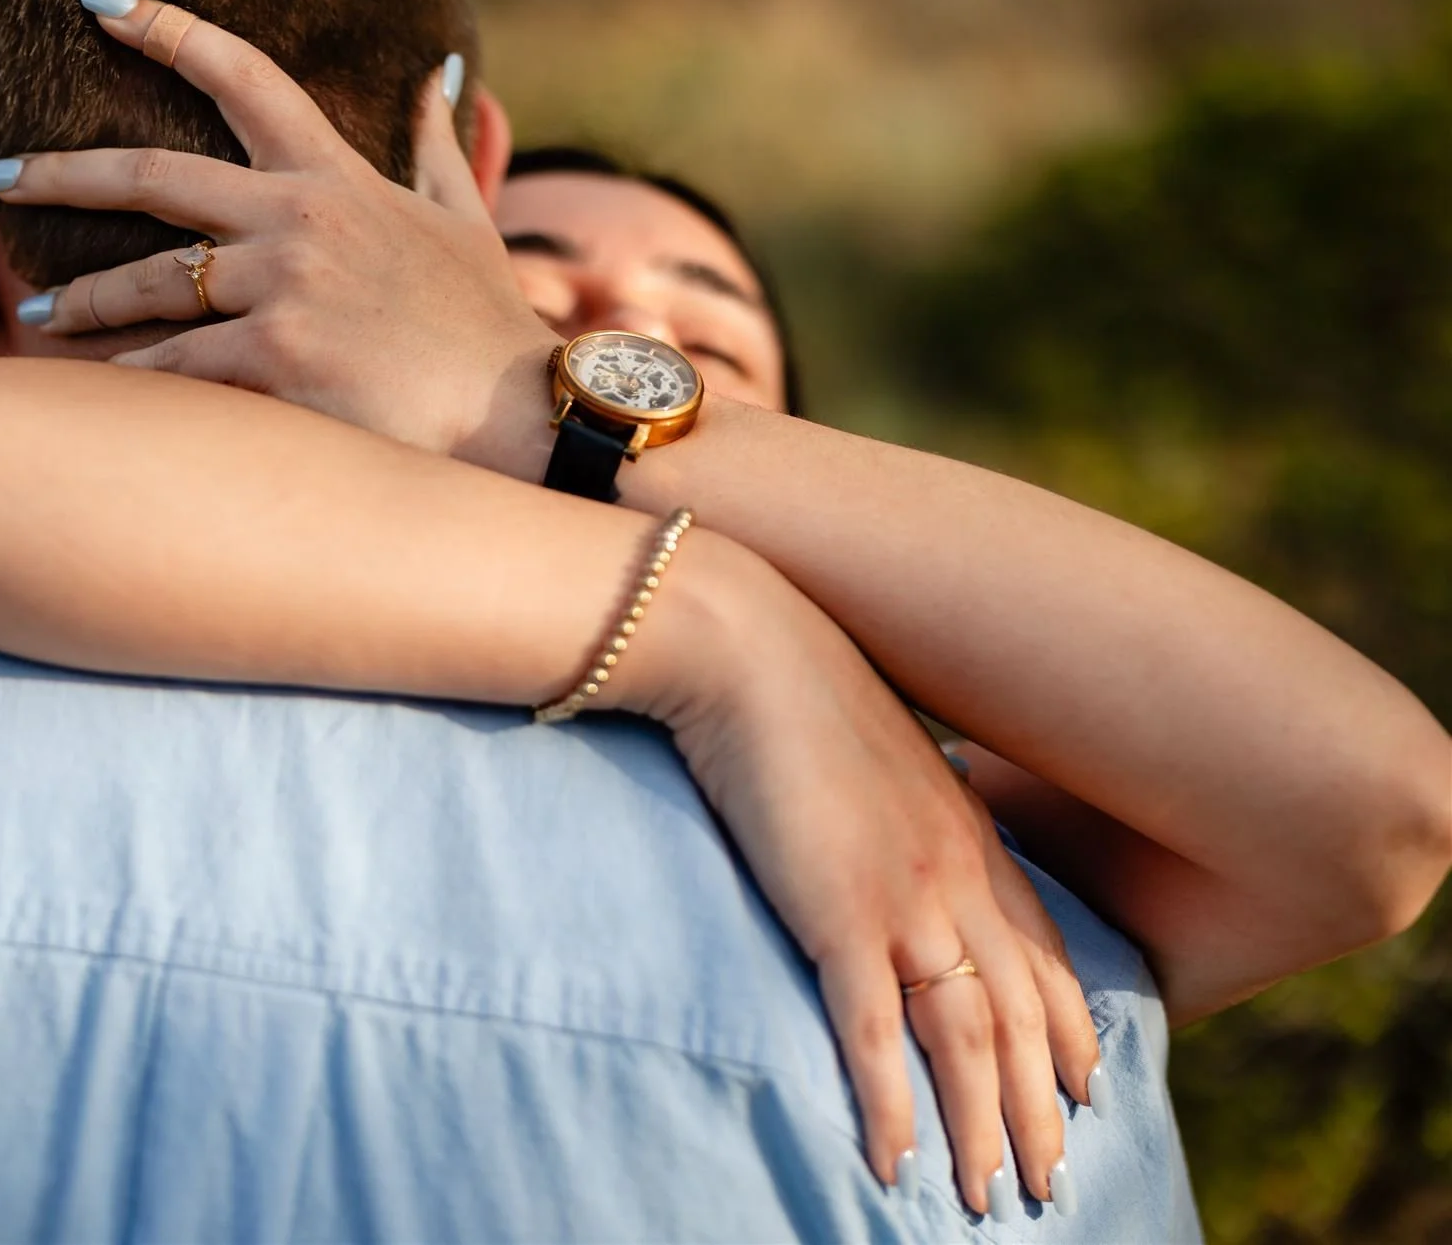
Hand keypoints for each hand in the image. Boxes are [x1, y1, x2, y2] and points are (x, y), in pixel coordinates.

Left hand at [0, 0, 558, 468]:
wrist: (517, 412)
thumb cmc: (484, 321)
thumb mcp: (463, 217)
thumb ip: (439, 143)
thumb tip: (442, 70)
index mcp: (334, 176)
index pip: (242, 76)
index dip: (166, 30)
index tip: (99, 3)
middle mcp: (297, 218)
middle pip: (150, 174)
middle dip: (59, 171)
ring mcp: (284, 288)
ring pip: (148, 280)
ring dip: (82, 298)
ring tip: (39, 312)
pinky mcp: (275, 360)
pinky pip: (174, 366)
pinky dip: (130, 378)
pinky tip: (92, 387)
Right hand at [617, 531, 1101, 1216]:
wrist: (747, 646)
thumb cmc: (792, 688)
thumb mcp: (867, 753)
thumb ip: (892, 806)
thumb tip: (876, 835)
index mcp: (968, 834)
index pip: (1042, 953)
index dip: (1070, 1027)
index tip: (1088, 1086)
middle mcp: (957, 876)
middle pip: (1024, 1016)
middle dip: (1047, 1108)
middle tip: (1058, 1179)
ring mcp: (905, 899)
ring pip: (972, 1042)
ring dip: (986, 1130)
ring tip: (994, 1200)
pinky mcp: (838, 914)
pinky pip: (876, 1035)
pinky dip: (891, 1107)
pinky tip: (894, 1163)